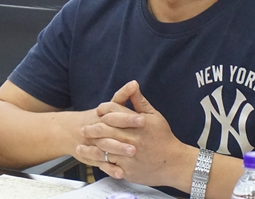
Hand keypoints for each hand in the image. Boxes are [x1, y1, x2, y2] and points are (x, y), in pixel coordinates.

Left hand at [77, 80, 193, 186]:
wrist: (174, 163)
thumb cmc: (164, 138)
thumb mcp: (154, 116)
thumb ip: (140, 102)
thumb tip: (132, 84)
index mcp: (136, 123)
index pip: (114, 111)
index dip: (104, 109)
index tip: (98, 111)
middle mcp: (131, 138)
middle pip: (105, 129)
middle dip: (92, 129)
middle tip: (84, 129)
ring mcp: (128, 155)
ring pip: (104, 148)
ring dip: (91, 146)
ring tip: (81, 145)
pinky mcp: (127, 169)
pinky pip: (109, 165)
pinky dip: (99, 162)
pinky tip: (92, 160)